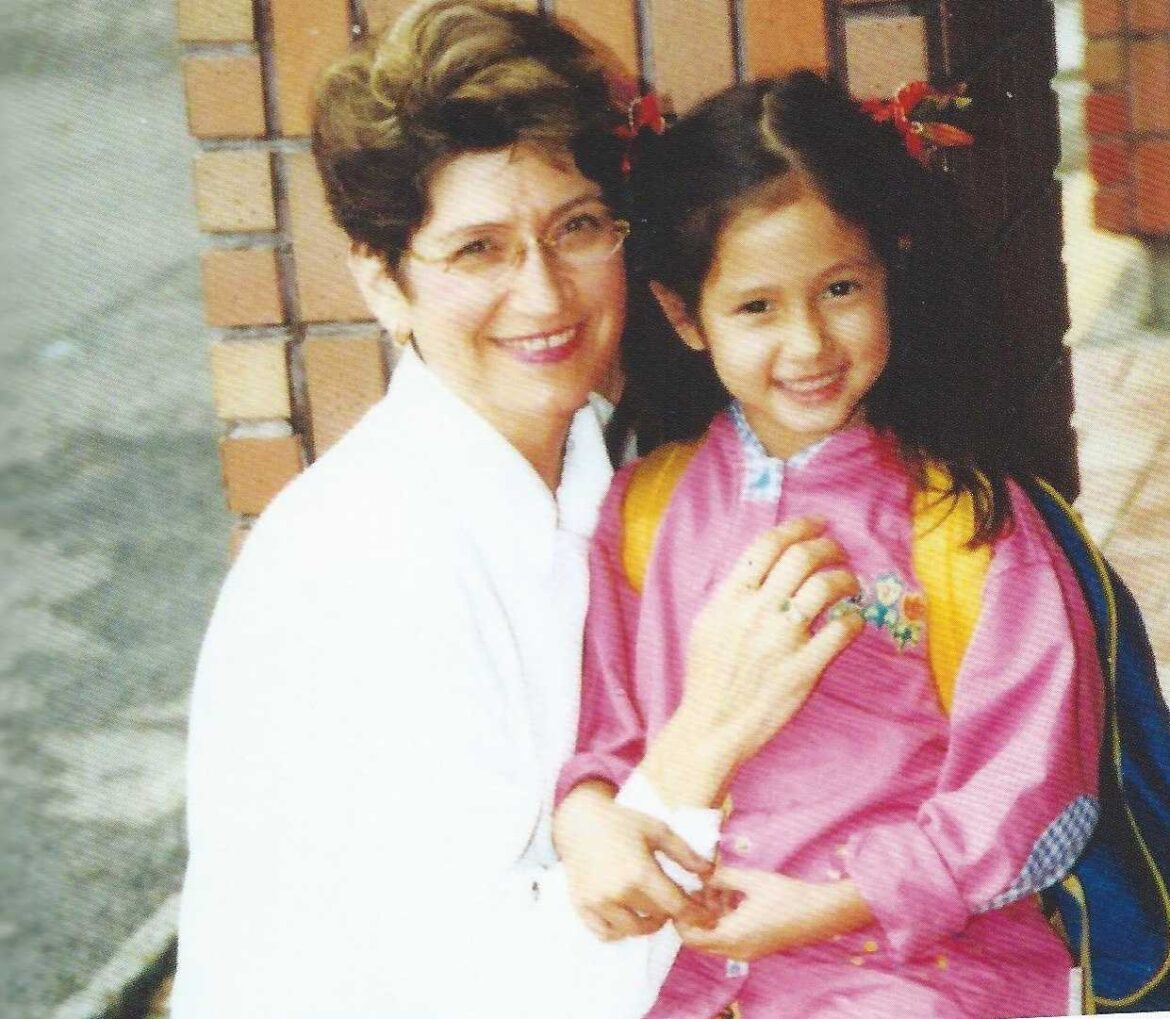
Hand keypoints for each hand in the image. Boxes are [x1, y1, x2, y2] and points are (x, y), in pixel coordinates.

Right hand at [554, 781, 717, 940]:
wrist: (580, 822)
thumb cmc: (622, 822)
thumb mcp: (657, 830)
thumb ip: (684, 853)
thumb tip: (709, 872)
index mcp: (640, 872)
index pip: (676, 906)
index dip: (695, 914)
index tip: (705, 917)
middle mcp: (619, 893)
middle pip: (656, 918)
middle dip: (670, 911)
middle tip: (674, 901)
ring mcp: (598, 903)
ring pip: (633, 929)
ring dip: (647, 923)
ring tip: (652, 908)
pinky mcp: (583, 907)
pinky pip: (607, 934)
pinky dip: (620, 930)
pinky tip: (627, 915)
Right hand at [643, 518, 863, 805]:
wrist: (713, 724)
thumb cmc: (707, 675)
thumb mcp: (707, 623)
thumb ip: (734, 593)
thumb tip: (764, 565)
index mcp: (730, 597)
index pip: (768, 544)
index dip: (798, 526)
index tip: (816, 523)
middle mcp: (757, 611)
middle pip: (802, 557)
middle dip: (827, 546)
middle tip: (836, 550)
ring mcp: (782, 639)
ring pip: (826, 586)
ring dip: (845, 578)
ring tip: (849, 582)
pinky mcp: (805, 668)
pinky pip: (841, 630)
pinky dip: (853, 619)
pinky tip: (851, 620)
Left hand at [675, 867, 872, 960]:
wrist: (820, 913)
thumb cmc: (785, 895)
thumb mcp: (751, 880)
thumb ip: (723, 878)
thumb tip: (705, 876)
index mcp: (731, 936)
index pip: (692, 938)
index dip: (680, 919)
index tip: (679, 896)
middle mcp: (737, 950)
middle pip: (702, 941)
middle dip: (695, 916)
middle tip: (696, 890)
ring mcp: (748, 952)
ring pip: (717, 938)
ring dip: (711, 917)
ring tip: (716, 888)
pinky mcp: (757, 947)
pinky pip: (731, 938)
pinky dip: (725, 921)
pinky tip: (732, 897)